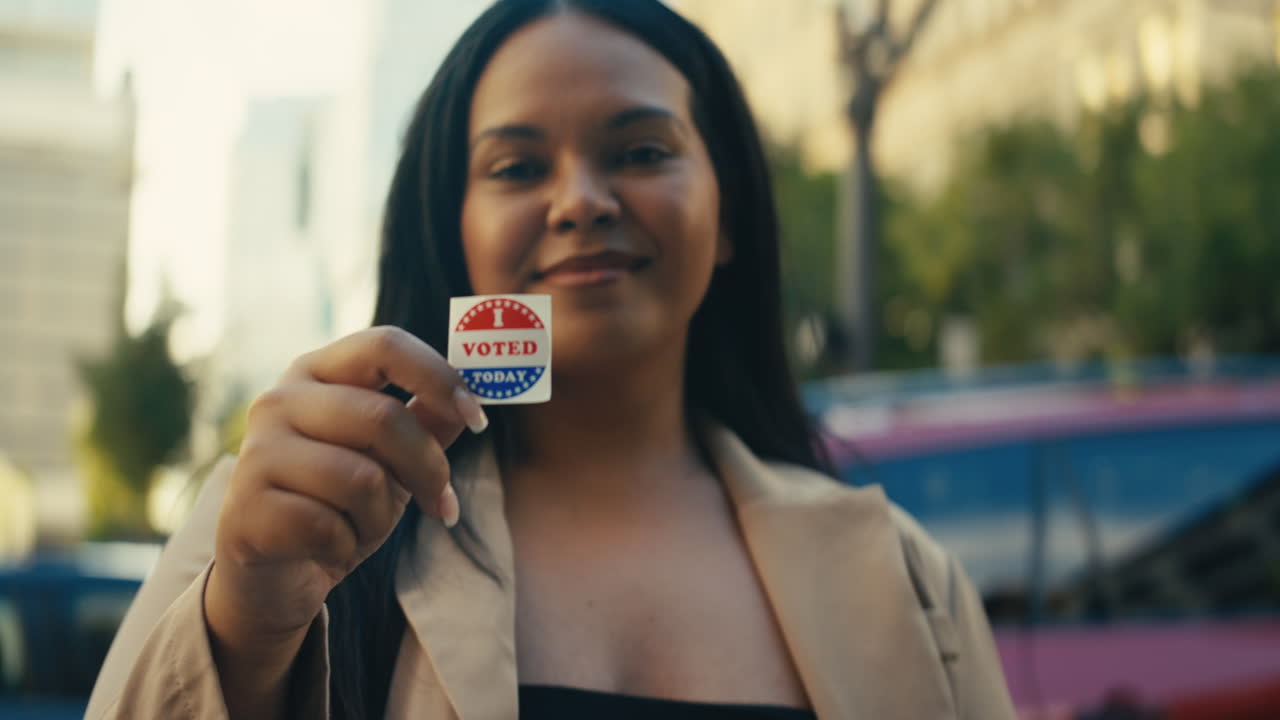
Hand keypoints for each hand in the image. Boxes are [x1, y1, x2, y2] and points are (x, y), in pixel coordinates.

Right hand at [205, 326, 487, 651]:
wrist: (275, 574)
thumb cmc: (338, 503)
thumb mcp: (391, 459)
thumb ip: (427, 422)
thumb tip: (474, 394)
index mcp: (317, 372)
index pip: (385, 345)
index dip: (439, 376)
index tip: (479, 418)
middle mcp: (279, 400)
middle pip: (383, 418)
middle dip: (427, 469)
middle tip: (442, 504)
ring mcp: (255, 452)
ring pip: (360, 479)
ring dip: (380, 516)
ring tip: (362, 526)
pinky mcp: (244, 509)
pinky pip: (328, 527)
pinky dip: (345, 546)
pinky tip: (329, 548)